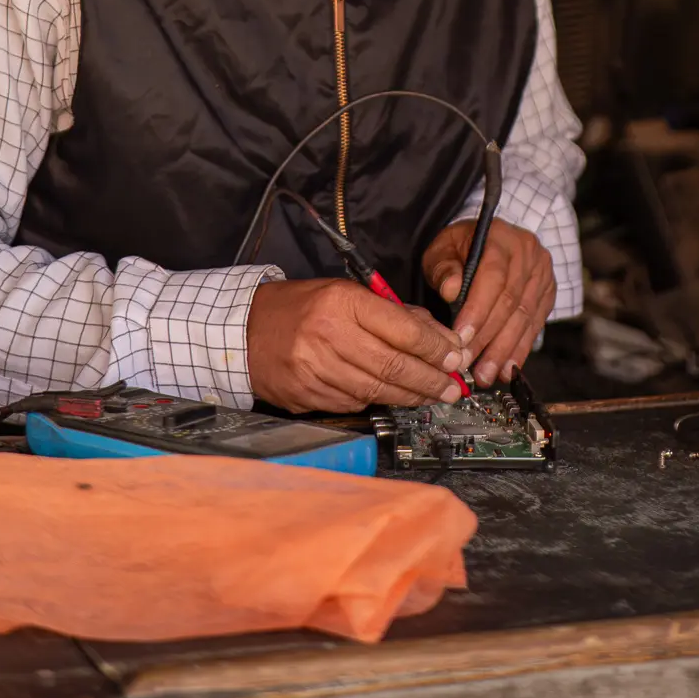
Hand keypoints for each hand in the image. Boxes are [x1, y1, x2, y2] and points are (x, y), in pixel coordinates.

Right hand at [247, 278, 465, 413]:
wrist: (243, 331)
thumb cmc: (300, 308)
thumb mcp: (345, 295)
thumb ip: (392, 314)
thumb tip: (439, 339)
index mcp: (341, 302)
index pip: (402, 329)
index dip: (435, 348)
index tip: (455, 357)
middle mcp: (328, 334)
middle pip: (393, 365)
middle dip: (430, 380)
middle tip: (452, 388)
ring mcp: (314, 368)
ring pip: (376, 389)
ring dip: (410, 396)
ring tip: (430, 396)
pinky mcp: (306, 394)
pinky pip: (354, 402)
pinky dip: (376, 401)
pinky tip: (389, 396)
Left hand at [422, 219, 554, 386]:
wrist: (488, 240)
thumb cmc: (460, 247)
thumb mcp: (442, 249)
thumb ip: (444, 268)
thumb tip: (451, 290)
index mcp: (501, 238)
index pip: (493, 278)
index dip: (478, 311)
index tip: (461, 338)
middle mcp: (528, 254)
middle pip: (510, 302)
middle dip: (489, 339)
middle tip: (470, 365)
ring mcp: (542, 274)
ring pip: (524, 318)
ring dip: (504, 350)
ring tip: (486, 373)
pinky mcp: (547, 293)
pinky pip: (534, 325)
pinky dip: (519, 349)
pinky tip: (506, 368)